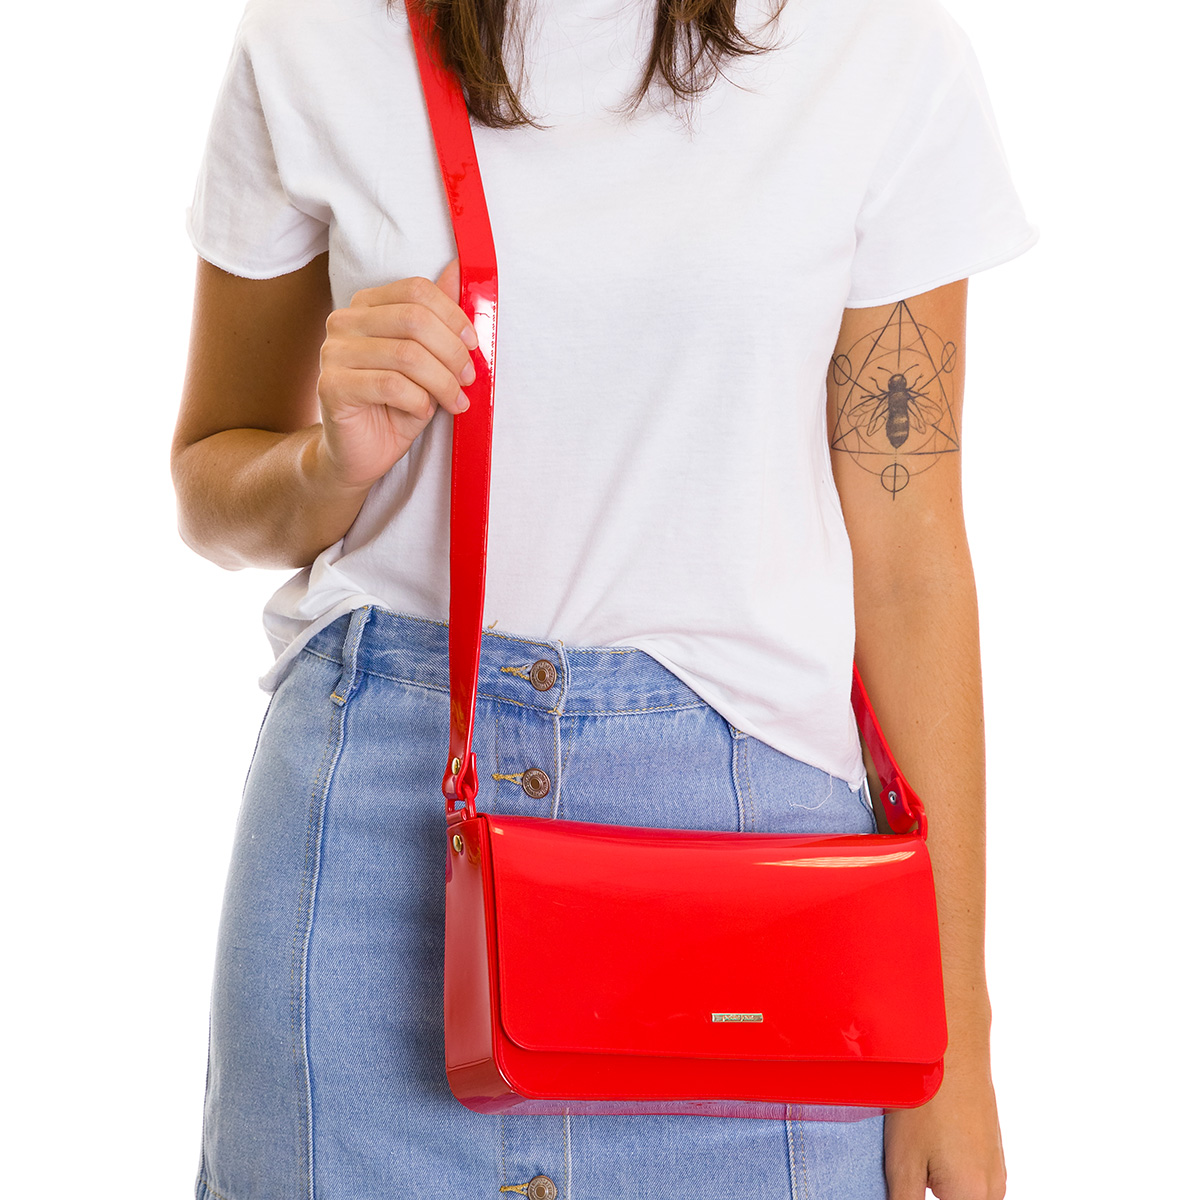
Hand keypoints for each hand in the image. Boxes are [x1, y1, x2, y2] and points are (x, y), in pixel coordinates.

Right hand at [314, 256, 479, 490]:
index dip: (454, 317)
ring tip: (454, 401)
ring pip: (407, 355)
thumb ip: (439, 319)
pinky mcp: (331, 386)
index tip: (474, 346)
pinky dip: (419, 400)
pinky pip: (390, 385)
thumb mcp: (428, 360)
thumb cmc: (397, 405)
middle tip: (468, 379)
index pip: (417, 291)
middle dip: (452, 352)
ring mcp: (332, 353)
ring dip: (441, 381)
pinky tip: (424, 411)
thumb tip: (459, 269)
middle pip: (414, 319)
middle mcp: (344, 322)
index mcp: (367, 305)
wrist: (361, 453)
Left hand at [884, 1063, 1005, 1199]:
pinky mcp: (992, 1146)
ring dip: (940, 1179)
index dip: (920, 1194)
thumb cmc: (924, 1102)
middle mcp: (995, 1186)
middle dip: (930, 1191)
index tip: (911, 1176)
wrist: (950, 1047)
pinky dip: (950, 1162)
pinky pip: (970, 1169)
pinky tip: (932, 1134)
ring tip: (921, 1144)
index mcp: (975, 1196)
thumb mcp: (903, 1164)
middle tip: (912, 1160)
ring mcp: (997, 1164)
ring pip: (965, 1190)